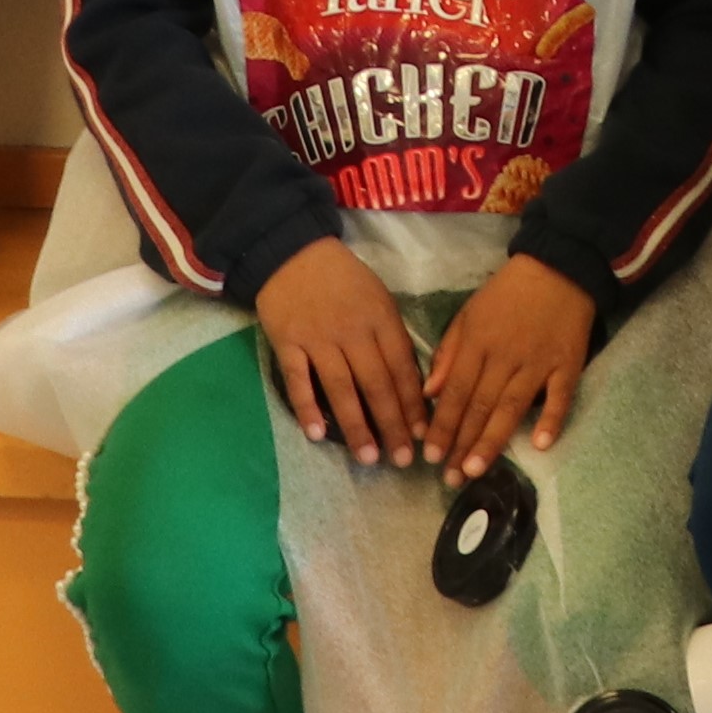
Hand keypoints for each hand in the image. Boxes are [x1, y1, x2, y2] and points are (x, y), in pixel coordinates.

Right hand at [254, 237, 428, 464]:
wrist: (293, 252)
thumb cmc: (343, 279)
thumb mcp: (378, 298)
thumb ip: (392, 337)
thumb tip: (410, 382)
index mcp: (380, 319)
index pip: (402, 368)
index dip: (413, 404)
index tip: (423, 434)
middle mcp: (353, 332)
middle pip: (376, 384)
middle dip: (392, 424)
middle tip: (402, 459)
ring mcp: (318, 339)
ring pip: (341, 388)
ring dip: (356, 425)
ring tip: (367, 457)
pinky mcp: (288, 343)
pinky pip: (298, 381)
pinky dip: (308, 408)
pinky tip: (317, 434)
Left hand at [423, 252, 594, 480]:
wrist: (558, 267)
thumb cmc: (507, 294)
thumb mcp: (468, 314)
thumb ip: (448, 353)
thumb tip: (429, 394)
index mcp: (478, 343)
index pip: (455, 391)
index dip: (442, 425)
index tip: (430, 456)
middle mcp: (505, 356)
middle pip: (480, 405)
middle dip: (462, 444)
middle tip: (450, 478)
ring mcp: (538, 361)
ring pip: (513, 407)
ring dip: (493, 440)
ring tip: (477, 470)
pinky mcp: (568, 363)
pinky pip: (560, 396)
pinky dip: (552, 419)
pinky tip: (542, 445)